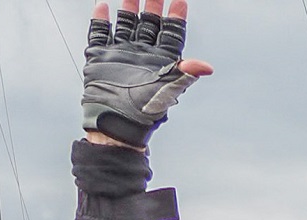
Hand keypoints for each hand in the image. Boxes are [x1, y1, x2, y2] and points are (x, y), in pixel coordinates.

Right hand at [82, 0, 212, 148]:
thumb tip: (207, 67)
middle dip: (153, 5)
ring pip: (126, 24)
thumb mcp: (168, 88)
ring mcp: (121, 53)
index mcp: (161, 60)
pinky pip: (100, 34)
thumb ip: (186, 74)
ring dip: (128, 8)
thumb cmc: (145, 110)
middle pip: (150, 23)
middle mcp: (142, 54)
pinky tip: (103, 7)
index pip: (171, 33)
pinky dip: (101, 21)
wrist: (116, 121)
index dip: (175, 16)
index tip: (180, 1)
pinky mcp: (101, 57)